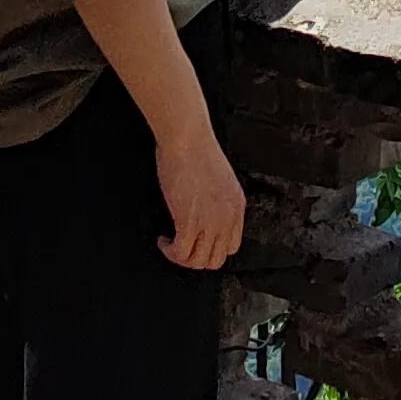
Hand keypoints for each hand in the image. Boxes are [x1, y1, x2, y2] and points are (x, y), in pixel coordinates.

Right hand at [156, 113, 245, 270]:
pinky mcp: (189, 221)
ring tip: (170, 244)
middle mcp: (227, 218)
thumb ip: (218, 200)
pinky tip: (163, 240)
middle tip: (181, 246)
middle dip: (196, 257)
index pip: (231, 247)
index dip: (211, 248)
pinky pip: (181, 252)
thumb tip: (205, 214)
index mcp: (237, 206)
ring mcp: (210, 221)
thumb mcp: (220, 179)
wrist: (187, 138)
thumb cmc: (197, 149)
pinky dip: (170, 251)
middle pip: (216, 260)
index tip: (197, 241)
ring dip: (180, 257)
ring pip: (198, 261)